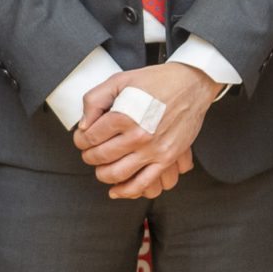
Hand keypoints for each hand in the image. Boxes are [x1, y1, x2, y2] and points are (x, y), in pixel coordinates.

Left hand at [75, 63, 214, 199]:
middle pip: (100, 156)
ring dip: (102, 174)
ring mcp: (153, 149)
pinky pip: (142, 183)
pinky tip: (116, 190)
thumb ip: (95, 100)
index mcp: (123, 115)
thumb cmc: (158, 81)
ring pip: (116, 174)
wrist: (192, 84)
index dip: (80, 139)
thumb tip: (84, 125)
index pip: (89, 137)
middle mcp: (138, 135)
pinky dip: (126, 191)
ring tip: (101, 167)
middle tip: (89, 151)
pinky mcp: (166, 158)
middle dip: (89, 155)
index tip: (82, 138)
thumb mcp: (120, 80)